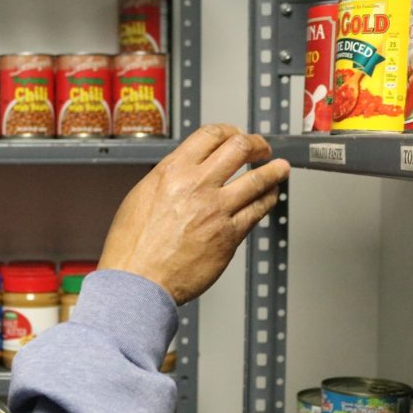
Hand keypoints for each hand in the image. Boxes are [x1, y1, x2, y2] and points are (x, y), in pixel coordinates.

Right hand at [99, 124, 289, 304]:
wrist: (137, 280)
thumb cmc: (131, 247)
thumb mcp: (140, 197)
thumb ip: (168, 181)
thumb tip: (185, 173)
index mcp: (171, 172)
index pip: (210, 135)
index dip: (230, 131)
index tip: (235, 135)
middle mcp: (195, 185)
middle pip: (240, 148)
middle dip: (257, 144)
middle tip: (261, 148)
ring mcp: (215, 210)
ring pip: (258, 178)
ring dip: (274, 170)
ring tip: (280, 168)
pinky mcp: (229, 235)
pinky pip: (259, 209)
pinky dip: (268, 199)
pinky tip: (269, 197)